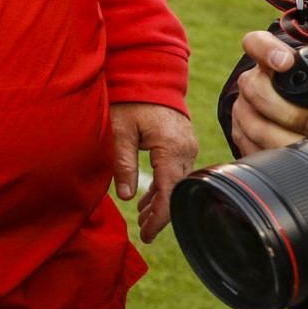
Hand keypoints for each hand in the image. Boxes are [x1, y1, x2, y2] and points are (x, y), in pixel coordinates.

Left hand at [110, 102, 198, 243]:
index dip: (159, 217)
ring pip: (177, 183)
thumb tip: (128, 197)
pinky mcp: (183, 143)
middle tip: (143, 232)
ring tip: (143, 220)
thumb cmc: (129, 99)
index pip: (169, 191)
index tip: (147, 235)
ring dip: (162, 201)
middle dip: (161, 214)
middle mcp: (186, 149)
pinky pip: (176, 171)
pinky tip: (149, 199)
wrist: (148, 74)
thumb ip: (123, 163)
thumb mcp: (119, 130)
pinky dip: (164, 186)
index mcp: (171, 147)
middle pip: (177, 191)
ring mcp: (188, 146)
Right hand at [231, 32, 307, 155]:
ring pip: (252, 122)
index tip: (286, 62)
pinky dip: (270, 154)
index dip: (267, 50)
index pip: (256, 44)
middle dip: (287, 110)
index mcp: (275, 62)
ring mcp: (245, 109)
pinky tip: (292, 157)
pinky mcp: (241, 136)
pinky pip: (248, 146)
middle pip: (254, 88)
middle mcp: (255, 83)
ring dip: (282, 136)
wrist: (304, 123)